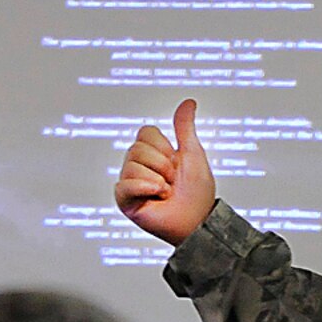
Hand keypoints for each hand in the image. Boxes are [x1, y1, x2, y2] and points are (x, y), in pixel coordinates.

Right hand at [113, 98, 215, 245]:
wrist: (197, 220)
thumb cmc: (197, 192)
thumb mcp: (192, 153)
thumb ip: (185, 127)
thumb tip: (189, 102)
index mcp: (153, 153)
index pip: (146, 132)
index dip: (165, 147)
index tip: (176, 163)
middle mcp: (138, 165)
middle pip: (138, 148)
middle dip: (162, 165)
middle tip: (172, 181)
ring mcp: (130, 182)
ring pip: (132, 166)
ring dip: (157, 180)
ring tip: (165, 192)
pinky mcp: (124, 200)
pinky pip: (125, 185)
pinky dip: (144, 189)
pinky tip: (156, 198)